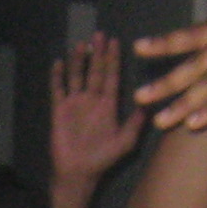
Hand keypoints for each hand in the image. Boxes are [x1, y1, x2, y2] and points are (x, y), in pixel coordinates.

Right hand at [49, 34, 143, 187]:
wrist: (78, 172)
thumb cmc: (102, 158)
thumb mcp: (125, 142)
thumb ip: (135, 123)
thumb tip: (148, 105)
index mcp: (108, 105)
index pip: (111, 76)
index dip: (113, 60)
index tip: (115, 42)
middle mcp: (92, 100)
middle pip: (95, 71)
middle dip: (97, 53)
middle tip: (99, 34)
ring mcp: (75, 103)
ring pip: (77, 76)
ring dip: (78, 60)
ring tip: (81, 44)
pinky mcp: (59, 110)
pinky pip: (58, 90)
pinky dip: (57, 76)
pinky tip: (58, 63)